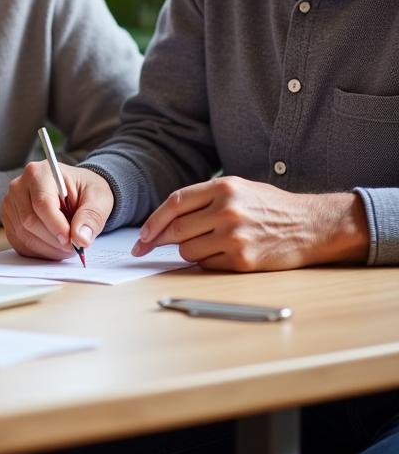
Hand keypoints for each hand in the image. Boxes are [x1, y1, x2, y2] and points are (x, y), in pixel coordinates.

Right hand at [2, 162, 112, 258]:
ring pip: (24, 234)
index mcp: (40, 172)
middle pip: (30, 220)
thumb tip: (80, 238)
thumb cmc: (85, 191)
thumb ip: (91, 216)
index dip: (56, 225)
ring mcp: (10, 204)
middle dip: (54, 240)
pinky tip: (54, 247)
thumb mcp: (98, 198)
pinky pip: (19, 243)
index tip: (72, 240)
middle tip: (74, 247)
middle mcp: (19, 186)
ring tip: (67, 247)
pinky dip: (39, 251)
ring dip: (48, 248)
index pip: (42, 202)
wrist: (75, 192)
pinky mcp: (9, 220)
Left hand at [132, 176, 370, 270]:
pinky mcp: (243, 260)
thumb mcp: (238, 189)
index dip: (153, 221)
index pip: (175, 203)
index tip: (141, 236)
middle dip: (161, 240)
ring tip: (207, 244)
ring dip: (188, 251)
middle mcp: (227, 210)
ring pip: (188, 250)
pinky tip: (223, 254)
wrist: (311, 226)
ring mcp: (235, 236)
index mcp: (223, 188)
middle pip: (177, 229)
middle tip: (150, 247)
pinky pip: (207, 265)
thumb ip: (204, 199)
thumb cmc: (270, 206)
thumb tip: (167, 219)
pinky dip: (207, 262)